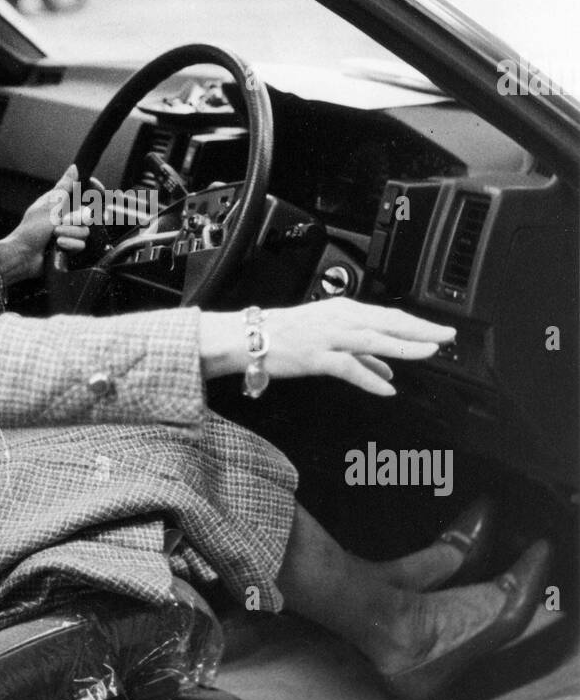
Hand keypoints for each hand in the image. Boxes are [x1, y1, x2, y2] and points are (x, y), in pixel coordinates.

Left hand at [0, 164, 92, 284]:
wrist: (24, 255)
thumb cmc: (31, 229)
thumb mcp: (49, 205)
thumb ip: (64, 187)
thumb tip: (74, 168)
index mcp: (60, 203)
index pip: (82, 194)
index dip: (93, 192)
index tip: (100, 191)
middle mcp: (65, 217)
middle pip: (87, 215)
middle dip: (75, 219)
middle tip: (62, 221)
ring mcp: (68, 233)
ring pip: (84, 231)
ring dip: (70, 233)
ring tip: (55, 236)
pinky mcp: (69, 247)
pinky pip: (81, 244)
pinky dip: (70, 244)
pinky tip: (58, 246)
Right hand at [199, 298, 455, 395]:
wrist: (251, 337)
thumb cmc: (288, 336)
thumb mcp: (329, 338)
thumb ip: (361, 355)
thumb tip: (388, 371)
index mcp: (345, 310)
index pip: (390, 316)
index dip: (419, 324)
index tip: (442, 331)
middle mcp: (340, 319)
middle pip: (388, 323)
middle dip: (421, 330)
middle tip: (447, 336)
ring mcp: (329, 336)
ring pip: (374, 340)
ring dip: (404, 346)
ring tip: (428, 352)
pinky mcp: (316, 356)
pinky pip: (349, 367)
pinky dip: (370, 378)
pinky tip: (387, 389)